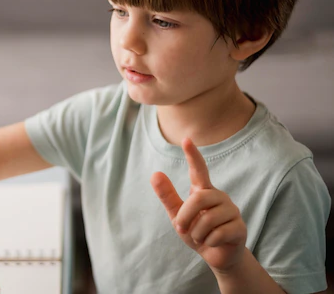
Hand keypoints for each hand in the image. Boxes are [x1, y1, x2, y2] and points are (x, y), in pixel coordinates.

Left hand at [150, 138, 246, 271]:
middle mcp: (219, 197)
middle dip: (185, 216)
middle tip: (182, 228)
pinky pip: (218, 234)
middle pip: (198, 198)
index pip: (198, 170)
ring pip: (208, 219)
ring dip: (197, 233)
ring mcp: (232, 211)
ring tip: (201, 236)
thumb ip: (167, 196)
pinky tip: (213, 242)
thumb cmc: (196, 231)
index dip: (193, 155)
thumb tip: (155, 173)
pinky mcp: (240, 228)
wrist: (216, 256)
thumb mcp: (177, 215)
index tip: (186, 139)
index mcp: (203, 191)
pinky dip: (208, 242)